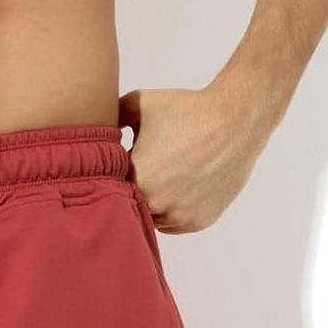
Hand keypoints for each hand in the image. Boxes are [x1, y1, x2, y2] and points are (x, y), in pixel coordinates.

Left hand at [118, 82, 276, 232]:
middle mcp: (156, 203)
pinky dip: (173, 210)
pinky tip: (179, 187)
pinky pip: (174, 223)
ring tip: (164, 178)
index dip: (113, 177)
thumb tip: (90, 128)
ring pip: (152, 218)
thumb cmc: (186, 109)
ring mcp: (179, 216)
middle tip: (144, 172)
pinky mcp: (198, 222)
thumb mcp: (138, 103)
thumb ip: (109, 118)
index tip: (121, 164)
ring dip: (152, 204)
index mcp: (135, 178)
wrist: (236, 119)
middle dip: (131, 192)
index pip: (110, 188)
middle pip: (130, 207)